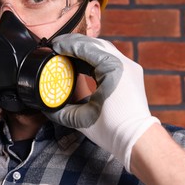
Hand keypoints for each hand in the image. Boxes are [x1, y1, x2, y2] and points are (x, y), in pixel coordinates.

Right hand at [44, 34, 158, 171]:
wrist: (139, 140)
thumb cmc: (113, 130)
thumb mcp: (81, 119)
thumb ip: (61, 110)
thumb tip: (46, 106)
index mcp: (112, 69)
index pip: (86, 47)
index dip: (67, 44)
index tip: (53, 45)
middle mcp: (124, 63)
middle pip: (96, 43)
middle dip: (75, 43)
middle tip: (57, 46)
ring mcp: (130, 67)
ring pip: (104, 48)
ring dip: (85, 48)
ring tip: (67, 52)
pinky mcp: (131, 73)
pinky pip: (110, 57)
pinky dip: (94, 56)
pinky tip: (82, 62)